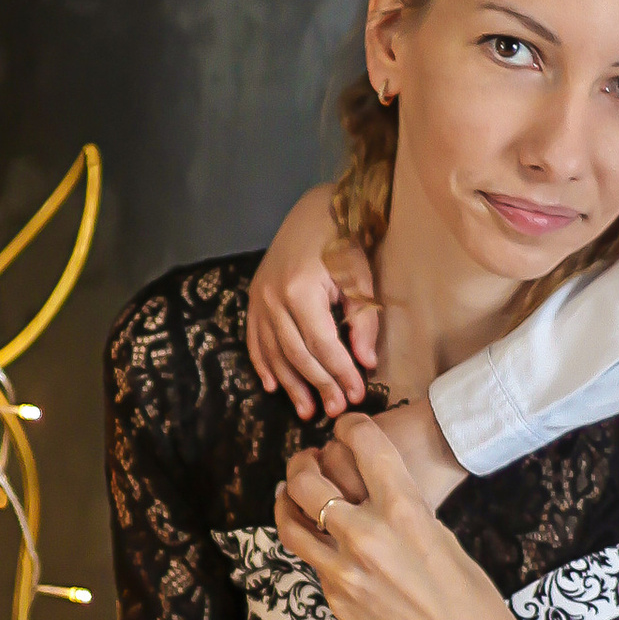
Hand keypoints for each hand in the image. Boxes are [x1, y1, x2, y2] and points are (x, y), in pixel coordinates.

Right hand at [246, 189, 378, 419]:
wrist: (316, 209)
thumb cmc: (344, 242)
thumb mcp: (360, 279)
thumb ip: (362, 321)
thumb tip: (365, 362)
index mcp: (301, 290)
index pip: (323, 344)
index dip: (341, 372)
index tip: (357, 394)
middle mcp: (274, 297)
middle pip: (298, 353)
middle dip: (319, 385)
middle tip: (336, 410)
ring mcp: (259, 298)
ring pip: (274, 352)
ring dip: (291, 384)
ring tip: (307, 411)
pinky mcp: (254, 298)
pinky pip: (255, 339)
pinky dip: (263, 365)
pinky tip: (273, 386)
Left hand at [276, 413, 515, 619]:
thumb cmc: (468, 592)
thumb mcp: (438, 532)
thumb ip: (399, 506)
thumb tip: (368, 488)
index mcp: (403, 509)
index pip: (361, 442)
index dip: (349, 426)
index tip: (346, 427)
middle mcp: (367, 536)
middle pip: (306, 480)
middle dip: (301, 462)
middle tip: (305, 459)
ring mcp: (345, 572)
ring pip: (289, 522)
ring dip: (286, 501)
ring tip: (290, 493)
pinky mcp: (336, 600)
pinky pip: (312, 562)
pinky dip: (313, 546)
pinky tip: (322, 543)